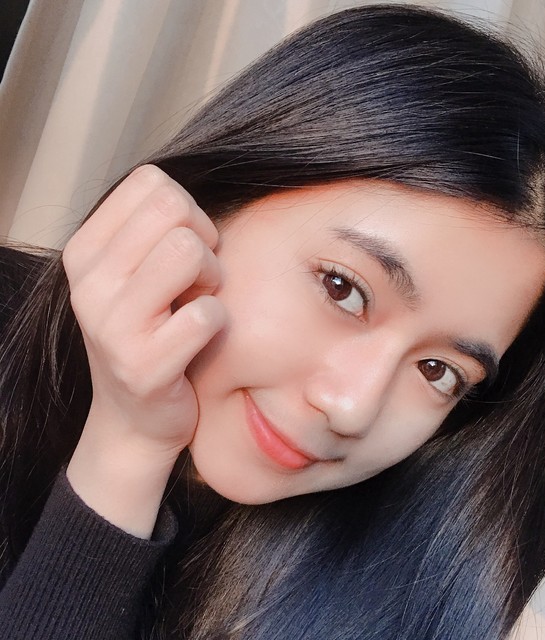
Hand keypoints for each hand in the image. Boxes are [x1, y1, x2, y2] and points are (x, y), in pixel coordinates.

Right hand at [64, 165, 225, 536]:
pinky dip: (219, 323)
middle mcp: (89, 283)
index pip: (153, 183)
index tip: (185, 250)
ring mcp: (112, 325)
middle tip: (198, 280)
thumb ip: (154, 228)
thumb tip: (187, 196)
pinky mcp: (144, 365)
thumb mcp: (135, 274)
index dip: (188, 212)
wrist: (135, 417)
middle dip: (204, 241)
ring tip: (198, 305)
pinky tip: (199, 340)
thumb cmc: (150, 332)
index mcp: (85, 250)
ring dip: (212, 280)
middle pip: (174, 210)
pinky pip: (208, 313)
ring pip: (189, 252)